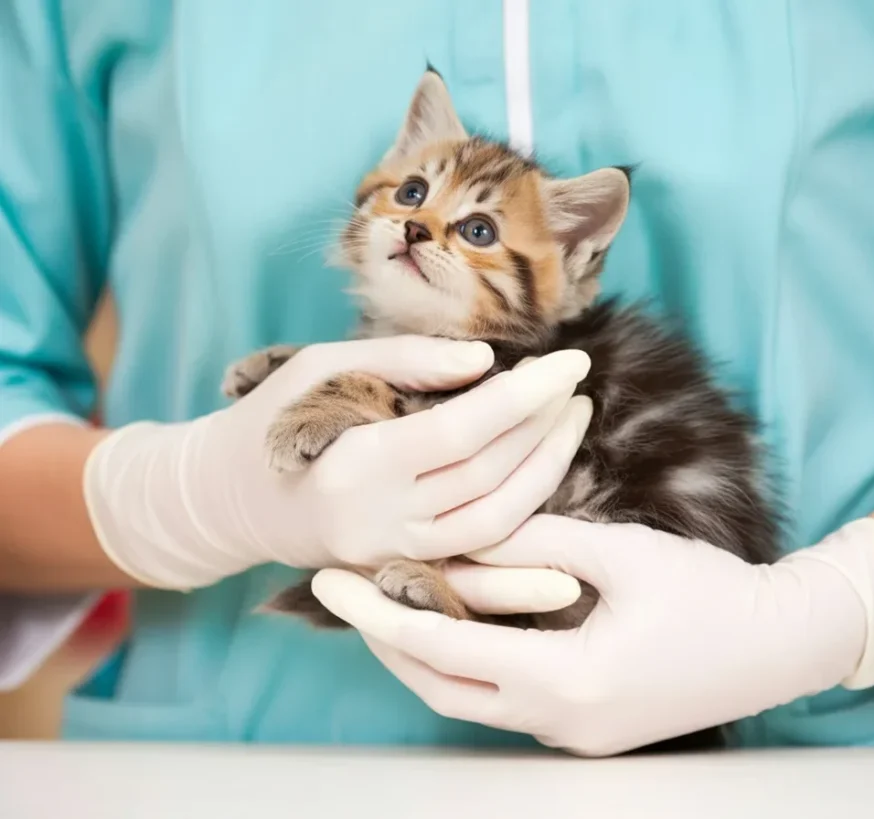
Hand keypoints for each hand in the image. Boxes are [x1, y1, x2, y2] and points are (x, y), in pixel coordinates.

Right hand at [83, 337, 592, 588]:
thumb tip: (487, 362)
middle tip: (576, 382)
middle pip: (489, 477)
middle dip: (546, 426)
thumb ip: (404, 359)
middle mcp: (379, 521)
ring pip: (495, 526)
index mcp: (356, 462)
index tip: (572, 360)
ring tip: (571, 420)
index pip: (463, 430)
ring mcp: (392, 557)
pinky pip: (479, 562)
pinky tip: (551, 483)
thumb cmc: (272, 419)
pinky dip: (525, 526)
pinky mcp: (402, 574)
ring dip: (547, 472)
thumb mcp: (322, 366)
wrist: (228, 500)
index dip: (527, 396)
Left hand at [311, 514, 873, 755]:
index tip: (330, 579)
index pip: (444, 651)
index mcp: (568, 682)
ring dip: (427, 653)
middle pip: (443, 687)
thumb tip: (466, 539)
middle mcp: (560, 723)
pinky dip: (471, 660)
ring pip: (470, 698)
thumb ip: (538, 542)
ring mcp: (574, 734)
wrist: (780, 646)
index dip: (379, 612)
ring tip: (391, 599)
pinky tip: (459, 619)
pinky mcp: (587, 728)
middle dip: (387, 640)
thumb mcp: (621, 552)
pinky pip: (506, 698)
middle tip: (348, 590)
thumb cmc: (710, 595)